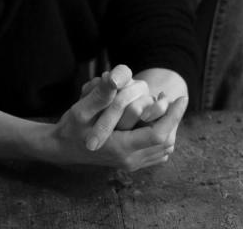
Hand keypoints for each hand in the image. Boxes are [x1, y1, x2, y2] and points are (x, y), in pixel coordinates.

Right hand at [50, 64, 187, 170]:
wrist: (61, 148)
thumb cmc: (70, 127)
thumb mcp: (81, 109)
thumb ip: (100, 95)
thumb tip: (114, 77)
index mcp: (120, 148)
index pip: (158, 135)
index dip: (173, 116)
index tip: (181, 98)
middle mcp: (128, 160)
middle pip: (166, 142)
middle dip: (173, 120)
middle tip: (171, 98)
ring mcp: (130, 164)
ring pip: (163, 149)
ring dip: (168, 127)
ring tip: (165, 105)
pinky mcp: (129, 163)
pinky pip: (155, 153)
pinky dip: (161, 136)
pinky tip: (154, 119)